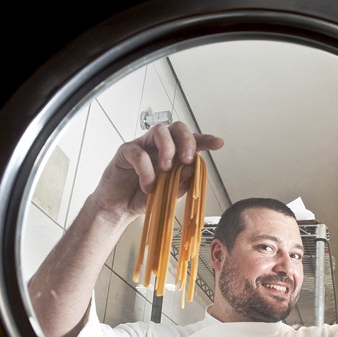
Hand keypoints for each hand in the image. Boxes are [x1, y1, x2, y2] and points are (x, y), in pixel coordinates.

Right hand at [94, 121, 223, 217]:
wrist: (119, 208)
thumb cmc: (143, 197)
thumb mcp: (168, 194)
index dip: (205, 140)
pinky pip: (138, 153)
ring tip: (166, 169)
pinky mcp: (125, 152)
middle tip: (188, 158)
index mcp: (173, 154)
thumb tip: (193, 169)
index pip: (191, 141)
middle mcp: (158, 145)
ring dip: (167, 149)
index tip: (218, 143)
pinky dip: (146, 170)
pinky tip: (148, 186)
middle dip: (187, 140)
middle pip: (176, 128)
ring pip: (159, 131)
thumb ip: (181, 182)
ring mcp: (142, 145)